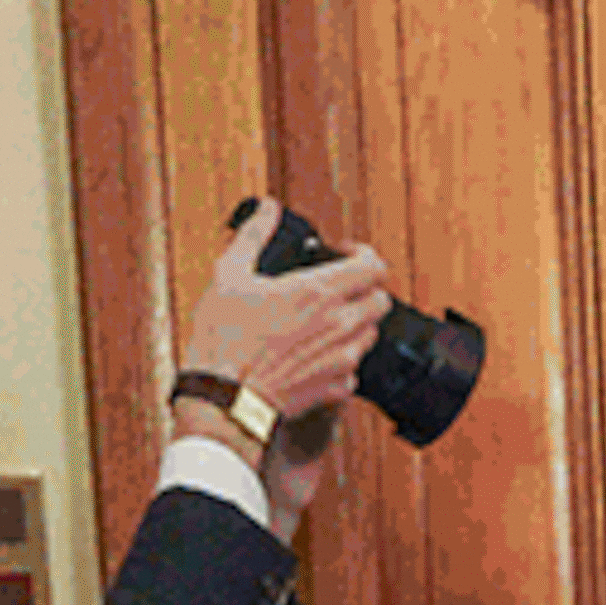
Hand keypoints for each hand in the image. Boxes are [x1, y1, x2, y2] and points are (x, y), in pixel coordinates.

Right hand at [177, 202, 390, 539]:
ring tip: (326, 319)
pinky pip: (355, 368)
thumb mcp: (230, 274)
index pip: (374, 266)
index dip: (365, 255)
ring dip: (356, 322)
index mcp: (319, 292)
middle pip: (381, 300)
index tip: (346, 254)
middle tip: (340, 287)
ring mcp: (343, 358)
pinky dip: (343, 358)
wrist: (225, 395)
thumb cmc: (224, 338)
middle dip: (365, 289)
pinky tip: (318, 352)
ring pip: (371, 334)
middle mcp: (340, 324)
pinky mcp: (337, 387)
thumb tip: (267, 208)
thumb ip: (254, 236)